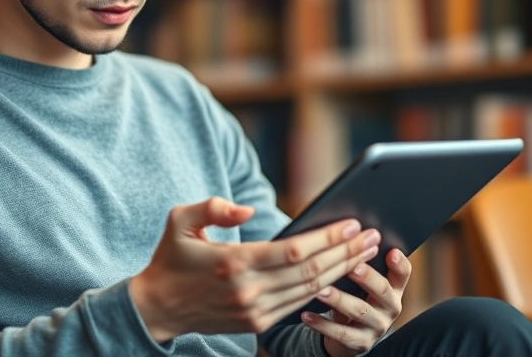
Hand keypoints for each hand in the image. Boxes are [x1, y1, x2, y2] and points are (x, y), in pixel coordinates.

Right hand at [129, 197, 380, 341]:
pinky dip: (324, 289)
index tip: (353, 223)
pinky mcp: (256, 324)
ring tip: (366, 253)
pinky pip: (299, 304)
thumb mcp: (179, 221)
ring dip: (342, 271)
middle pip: (312, 271)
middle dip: (346, 253)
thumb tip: (249, 209)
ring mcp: (254, 311)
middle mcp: (248, 291)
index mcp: (234, 263)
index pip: (294, 251)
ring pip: (311, 290)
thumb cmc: (171, 258)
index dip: (328, 237)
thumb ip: (213, 207)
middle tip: (374, 236)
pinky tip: (341, 274)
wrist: (157, 309)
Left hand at [302, 249, 411, 356]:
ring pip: (359, 311)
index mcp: (394, 288)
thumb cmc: (354, 296)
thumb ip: (358, 264)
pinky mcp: (361, 343)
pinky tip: (306, 314)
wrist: (349, 333)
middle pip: (383, 290)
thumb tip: (340, 235)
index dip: (400, 264)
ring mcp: (377, 327)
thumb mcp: (362, 283)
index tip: (391, 251)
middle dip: (367, 277)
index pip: (403, 274)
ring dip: (339, 300)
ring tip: (320, 290)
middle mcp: (390, 307)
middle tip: (351, 266)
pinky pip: (341, 334)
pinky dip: (322, 324)